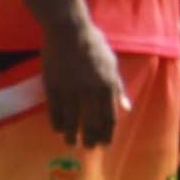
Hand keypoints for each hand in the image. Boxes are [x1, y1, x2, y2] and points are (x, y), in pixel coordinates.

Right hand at [44, 20, 126, 148]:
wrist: (68, 31)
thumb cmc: (93, 44)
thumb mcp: (112, 65)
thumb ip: (118, 88)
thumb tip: (126, 108)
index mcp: (107, 86)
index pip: (109, 117)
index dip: (107, 133)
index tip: (105, 144)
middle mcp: (90, 91)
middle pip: (91, 122)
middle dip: (91, 138)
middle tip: (88, 148)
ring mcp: (70, 89)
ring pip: (72, 119)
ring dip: (72, 134)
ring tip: (71, 143)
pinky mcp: (53, 85)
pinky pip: (55, 109)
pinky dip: (56, 122)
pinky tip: (57, 129)